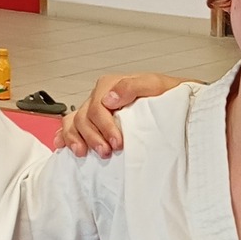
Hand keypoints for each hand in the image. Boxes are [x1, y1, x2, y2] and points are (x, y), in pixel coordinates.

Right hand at [56, 73, 183, 157]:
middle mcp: (100, 97)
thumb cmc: (167, 95)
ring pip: (74, 123)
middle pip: (84, 117)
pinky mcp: (95, 123)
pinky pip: (71, 127)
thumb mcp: (156, 85)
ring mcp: (95, 111)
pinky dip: (65, 136)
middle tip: (107, 151)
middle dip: (94, 137)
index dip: (105, 126)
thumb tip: (110, 99)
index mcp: (111, 85)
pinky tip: (63, 146)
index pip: (98, 107)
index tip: (118, 143)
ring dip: (77, 139)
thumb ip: (133, 87)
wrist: (177, 104)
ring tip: (86, 153)